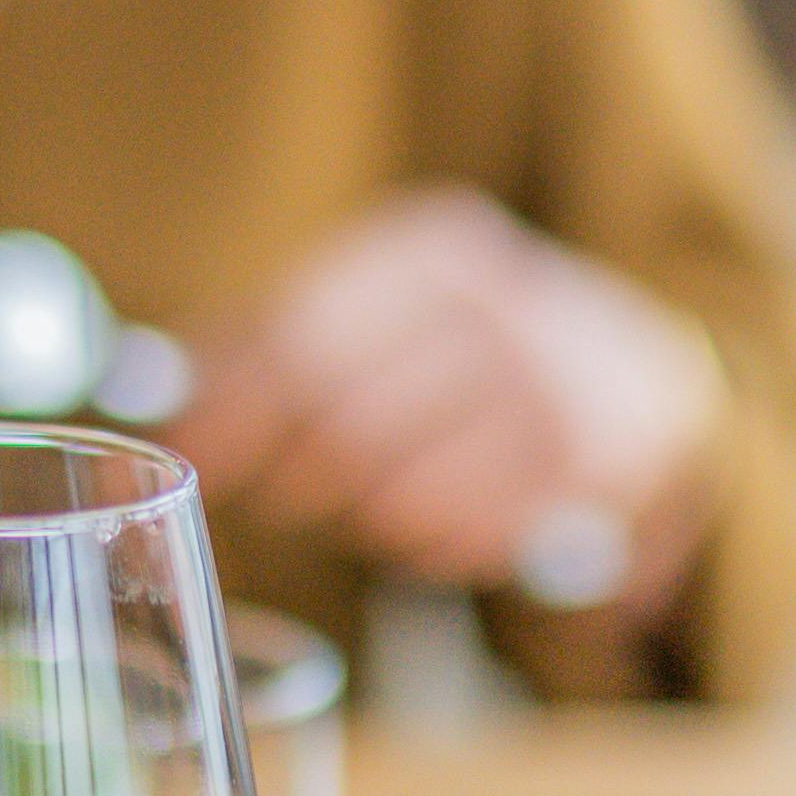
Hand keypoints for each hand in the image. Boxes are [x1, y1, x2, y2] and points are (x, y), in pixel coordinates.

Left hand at [175, 191, 724, 615]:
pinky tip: (422, 531)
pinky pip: (471, 533)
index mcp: (429, 250)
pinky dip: (429, 545)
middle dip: (289, 472)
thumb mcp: (378, 310)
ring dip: (359, 514)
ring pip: (404, 486)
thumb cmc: (467, 350)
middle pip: (346, 416)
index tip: (191, 451)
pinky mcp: (598, 469)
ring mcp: (557, 387)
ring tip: (354, 508)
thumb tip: (153, 384)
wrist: (642, 374)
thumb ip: (263, 339)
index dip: (233, 403)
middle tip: (273, 495)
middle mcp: (500, 303)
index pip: (303, 331)